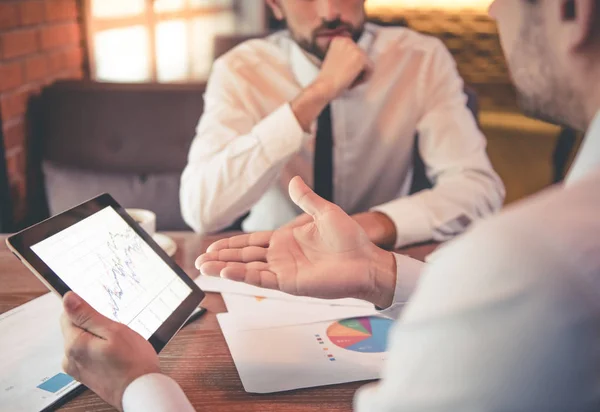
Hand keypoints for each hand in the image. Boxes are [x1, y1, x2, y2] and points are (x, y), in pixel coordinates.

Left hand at [60, 292, 159, 409]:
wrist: (141, 391)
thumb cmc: (132, 362)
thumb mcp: (113, 330)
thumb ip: (87, 314)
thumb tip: (68, 298)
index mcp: (74, 344)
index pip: (68, 315)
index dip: (87, 311)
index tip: (104, 318)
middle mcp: (69, 358)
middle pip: (75, 329)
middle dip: (94, 326)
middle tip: (115, 333)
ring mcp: (76, 369)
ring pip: (83, 341)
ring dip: (97, 338)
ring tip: (117, 346)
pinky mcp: (84, 375)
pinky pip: (88, 354)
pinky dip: (99, 351)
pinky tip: (114, 355)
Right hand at [196, 176, 396, 306]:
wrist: (365, 260)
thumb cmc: (350, 239)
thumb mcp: (324, 212)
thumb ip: (305, 199)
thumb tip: (293, 180)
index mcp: (286, 239)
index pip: (251, 242)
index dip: (231, 244)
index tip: (213, 246)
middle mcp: (280, 256)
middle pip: (243, 256)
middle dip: (221, 258)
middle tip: (200, 260)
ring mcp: (283, 270)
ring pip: (247, 269)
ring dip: (225, 268)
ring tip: (204, 268)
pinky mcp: (289, 282)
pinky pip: (261, 279)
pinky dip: (243, 276)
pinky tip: (226, 273)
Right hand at [290, 37, 372, 130]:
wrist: (323, 87)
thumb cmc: (327, 79)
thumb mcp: (334, 59)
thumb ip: (345, 55)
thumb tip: (357, 59)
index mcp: (339, 39)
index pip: (355, 52)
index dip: (350, 65)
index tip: (342, 72)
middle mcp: (347, 41)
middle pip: (362, 57)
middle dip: (356, 70)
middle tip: (344, 78)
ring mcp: (355, 48)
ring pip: (367, 64)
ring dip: (359, 75)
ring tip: (347, 80)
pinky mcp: (361, 58)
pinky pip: (371, 70)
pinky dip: (363, 79)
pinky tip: (351, 82)